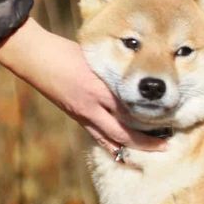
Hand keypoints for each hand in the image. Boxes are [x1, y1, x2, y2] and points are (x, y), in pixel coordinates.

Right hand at [0, 18, 165, 153]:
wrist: (34, 57)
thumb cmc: (66, 52)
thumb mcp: (94, 58)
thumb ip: (114, 72)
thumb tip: (138, 80)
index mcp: (97, 90)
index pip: (128, 111)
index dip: (149, 119)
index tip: (168, 122)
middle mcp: (90, 107)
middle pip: (123, 133)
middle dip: (146, 143)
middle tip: (166, 146)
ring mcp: (82, 114)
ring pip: (109, 140)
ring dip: (129, 148)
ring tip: (148, 152)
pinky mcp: (76, 116)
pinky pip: (97, 136)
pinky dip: (112, 144)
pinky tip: (122, 149)